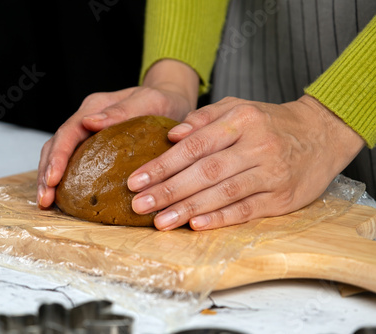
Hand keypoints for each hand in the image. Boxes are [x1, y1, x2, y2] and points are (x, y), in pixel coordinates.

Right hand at [37, 60, 199, 207]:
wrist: (172, 101)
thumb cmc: (162, 101)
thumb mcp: (149, 102)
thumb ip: (121, 111)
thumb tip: (90, 122)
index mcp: (94, 107)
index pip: (68, 132)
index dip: (57, 157)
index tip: (52, 179)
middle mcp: (86, 121)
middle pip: (55, 146)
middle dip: (46, 173)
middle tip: (44, 200)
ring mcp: (87, 135)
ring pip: (59, 156)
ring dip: (49, 179)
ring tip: (47, 203)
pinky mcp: (93, 148)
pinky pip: (74, 164)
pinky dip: (64, 181)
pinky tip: (62, 199)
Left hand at [127, 95, 364, 230]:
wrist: (322, 133)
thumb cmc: (270, 121)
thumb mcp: (239, 107)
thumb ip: (204, 118)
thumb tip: (172, 135)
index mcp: (241, 121)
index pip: (195, 146)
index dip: (163, 165)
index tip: (137, 180)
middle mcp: (256, 147)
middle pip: (205, 172)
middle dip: (168, 190)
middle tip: (139, 204)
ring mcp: (271, 174)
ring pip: (223, 193)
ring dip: (188, 209)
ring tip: (159, 221)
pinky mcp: (282, 198)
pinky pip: (247, 210)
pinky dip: (220, 218)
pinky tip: (196, 225)